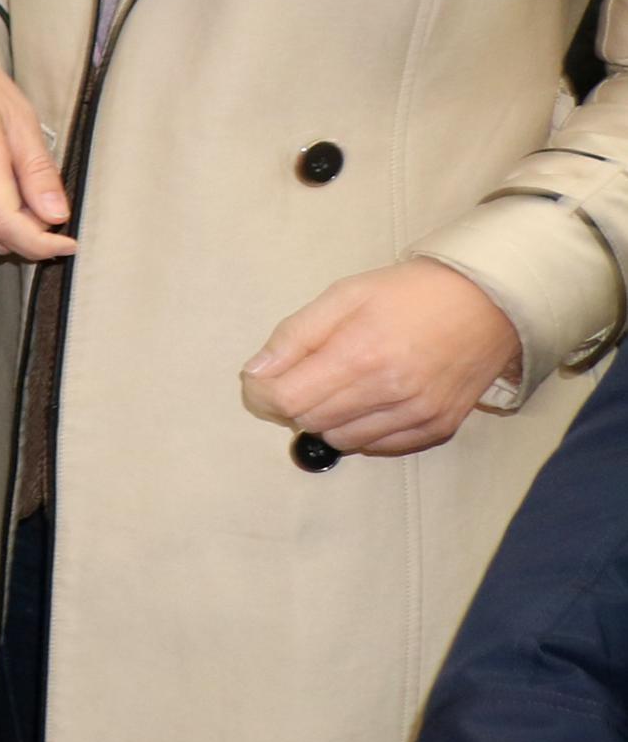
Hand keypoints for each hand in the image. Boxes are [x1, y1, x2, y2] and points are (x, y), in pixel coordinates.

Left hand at [243, 259, 519, 455]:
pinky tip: (368, 401)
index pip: (288, 400)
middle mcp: (390, 392)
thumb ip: (295, 335)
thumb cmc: (408, 294)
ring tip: (340, 385)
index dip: (261, 394)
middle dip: (293, 403)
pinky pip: (380, 448)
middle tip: (303, 376)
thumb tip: (254, 374)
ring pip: (343, 441)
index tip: (260, 380)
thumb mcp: (344, 295)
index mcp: (360, 354)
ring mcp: (418, 415)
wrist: (487, 303)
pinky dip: (362, 430)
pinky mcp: (439, 429)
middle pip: (312, 422)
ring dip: (327, 419)